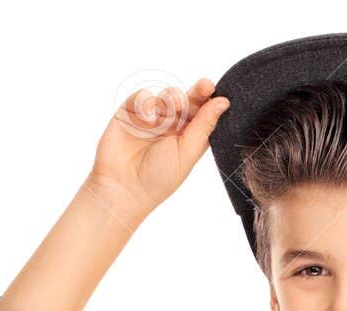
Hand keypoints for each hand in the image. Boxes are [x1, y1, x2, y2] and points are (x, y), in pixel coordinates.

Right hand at [88, 77, 230, 227]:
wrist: (122, 188)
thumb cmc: (158, 178)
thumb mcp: (187, 153)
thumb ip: (204, 126)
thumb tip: (224, 102)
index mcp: (187, 137)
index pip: (201, 113)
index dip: (208, 99)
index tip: (214, 89)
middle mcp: (169, 126)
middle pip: (186, 100)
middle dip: (196, 92)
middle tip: (205, 87)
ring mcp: (149, 118)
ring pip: (165, 95)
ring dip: (172, 97)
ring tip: (174, 106)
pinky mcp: (129, 113)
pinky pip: (141, 97)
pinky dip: (147, 102)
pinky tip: (149, 117)